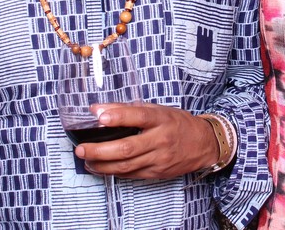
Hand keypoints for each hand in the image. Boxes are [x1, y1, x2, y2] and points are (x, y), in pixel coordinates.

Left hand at [74, 103, 219, 179]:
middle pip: (127, 148)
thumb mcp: (157, 110)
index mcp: (161, 119)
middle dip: (100, 150)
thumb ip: (127, 109)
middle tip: (81, 149)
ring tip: (86, 160)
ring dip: (102, 165)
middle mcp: (161, 140)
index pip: (139, 116)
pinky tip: (101, 167)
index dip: (119, 116)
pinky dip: (114, 172)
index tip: (99, 117)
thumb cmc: (177, 123)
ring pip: (126, 166)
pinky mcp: (158, 173)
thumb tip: (97, 109)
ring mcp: (159, 159)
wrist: (203, 143)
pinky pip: (132, 174)